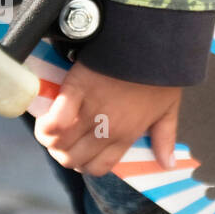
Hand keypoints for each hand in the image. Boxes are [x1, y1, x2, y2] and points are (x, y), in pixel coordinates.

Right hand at [34, 62, 179, 176]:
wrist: (148, 45)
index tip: (80, 155)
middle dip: (63, 154)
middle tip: (61, 141)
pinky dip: (46, 124)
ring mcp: (90, 112)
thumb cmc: (159, 76)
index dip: (85, 165)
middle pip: (73, 159)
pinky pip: (54, 121)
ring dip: (50, 140)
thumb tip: (167, 165)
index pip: (98, 167)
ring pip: (59, 143)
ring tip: (50, 129)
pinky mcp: (75, 91)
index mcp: (127, 136)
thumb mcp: (168, 110)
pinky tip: (46, 118)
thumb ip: (165, 139)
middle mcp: (106, 130)